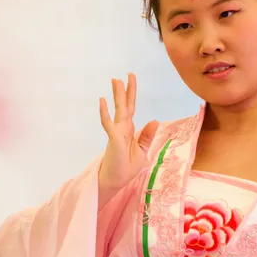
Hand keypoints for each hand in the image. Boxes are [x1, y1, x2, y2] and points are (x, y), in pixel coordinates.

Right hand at [98, 73, 157, 193]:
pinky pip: (109, 124)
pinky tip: (102, 100)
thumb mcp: (142, 152)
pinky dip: (105, 112)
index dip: (132, 94)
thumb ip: (147, 136)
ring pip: (118, 110)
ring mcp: (117, 133)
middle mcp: (122, 128)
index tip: (131, 78)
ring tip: (115, 80)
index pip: (131, 108)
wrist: (115, 182)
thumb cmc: (126, 169)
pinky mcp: (113, 140)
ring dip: (117, 95)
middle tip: (127, 74)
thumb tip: (154, 119)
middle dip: (126, 90)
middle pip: (125, 105)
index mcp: (129, 130)